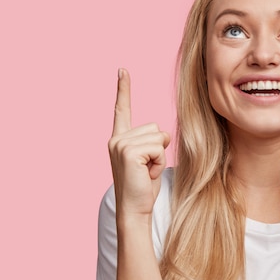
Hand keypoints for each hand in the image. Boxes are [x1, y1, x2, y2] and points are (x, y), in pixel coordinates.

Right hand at [108, 69, 169, 219]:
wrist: (134, 210)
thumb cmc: (143, 187)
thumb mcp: (147, 159)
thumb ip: (150, 142)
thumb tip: (163, 134)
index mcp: (119, 138)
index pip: (122, 108)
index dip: (123, 88)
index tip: (122, 70)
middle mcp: (116, 138)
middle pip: (155, 127)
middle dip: (158, 148)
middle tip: (146, 169)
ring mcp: (120, 144)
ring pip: (159, 136)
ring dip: (159, 156)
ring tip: (146, 172)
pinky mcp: (129, 152)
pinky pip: (159, 147)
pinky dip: (158, 162)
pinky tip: (146, 174)